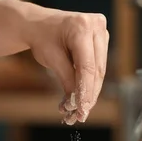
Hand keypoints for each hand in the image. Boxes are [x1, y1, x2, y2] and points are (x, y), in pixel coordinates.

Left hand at [26, 10, 109, 124]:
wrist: (39, 24)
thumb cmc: (42, 37)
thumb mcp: (51, 59)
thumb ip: (67, 80)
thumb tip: (76, 104)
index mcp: (82, 26)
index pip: (87, 66)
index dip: (86, 91)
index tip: (82, 110)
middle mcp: (96, 26)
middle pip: (97, 70)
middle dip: (88, 95)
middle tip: (79, 116)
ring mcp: (102, 32)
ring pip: (100, 72)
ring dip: (89, 93)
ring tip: (76, 112)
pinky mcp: (102, 41)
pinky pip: (98, 67)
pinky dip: (89, 83)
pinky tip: (81, 99)